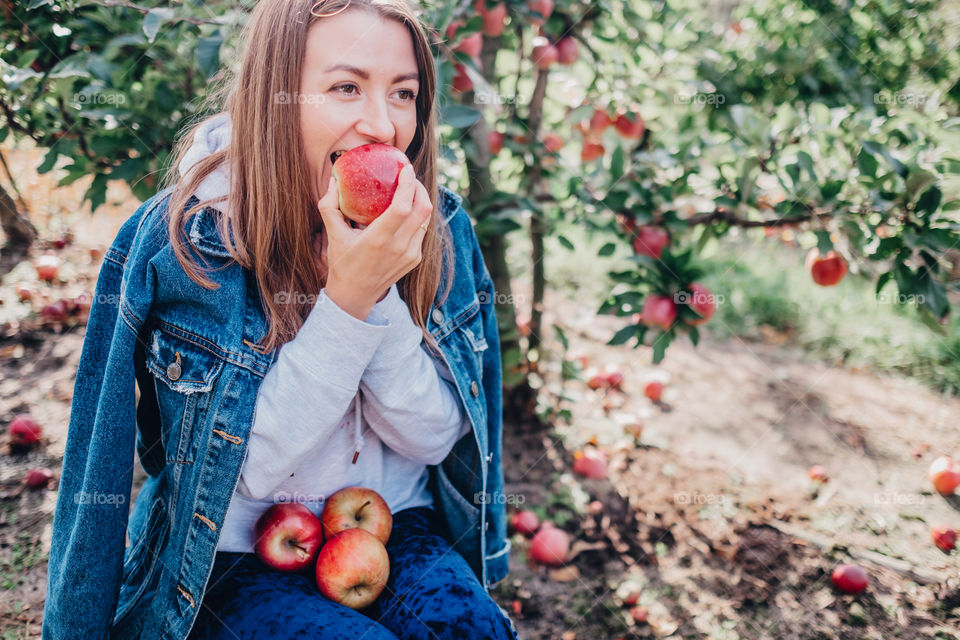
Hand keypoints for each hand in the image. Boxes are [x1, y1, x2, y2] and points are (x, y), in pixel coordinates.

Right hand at [314, 165, 431, 319]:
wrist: (355, 295)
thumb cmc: (342, 262)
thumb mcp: (332, 234)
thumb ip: (329, 206)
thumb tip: (333, 180)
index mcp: (378, 240)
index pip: (402, 207)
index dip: (408, 185)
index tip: (405, 168)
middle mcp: (398, 248)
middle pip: (422, 210)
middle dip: (419, 187)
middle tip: (409, 176)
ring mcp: (410, 255)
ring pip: (426, 219)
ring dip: (421, 200)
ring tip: (409, 189)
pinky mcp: (415, 259)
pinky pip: (422, 231)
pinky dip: (417, 216)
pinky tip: (408, 208)